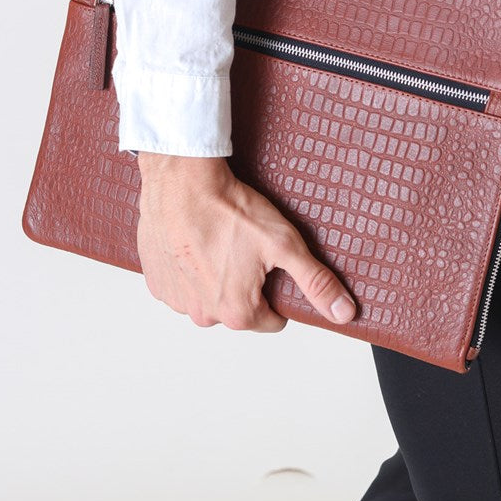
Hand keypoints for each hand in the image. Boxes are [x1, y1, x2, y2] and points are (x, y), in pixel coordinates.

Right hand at [134, 153, 356, 330]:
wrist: (182, 181)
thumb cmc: (229, 210)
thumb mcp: (284, 244)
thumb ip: (316, 283)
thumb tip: (343, 312)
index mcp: (237, 313)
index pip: (272, 319)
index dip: (276, 290)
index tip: (269, 264)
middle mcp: (203, 315)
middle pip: (238, 310)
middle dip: (245, 285)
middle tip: (244, 248)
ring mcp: (176, 300)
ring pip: (209, 298)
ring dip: (215, 277)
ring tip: (219, 243)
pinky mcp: (157, 282)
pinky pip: (182, 285)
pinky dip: (190, 269)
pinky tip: (196, 243)